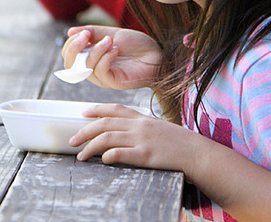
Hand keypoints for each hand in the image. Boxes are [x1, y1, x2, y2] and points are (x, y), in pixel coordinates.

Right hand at [63, 26, 160, 89]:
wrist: (159, 54)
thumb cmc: (137, 45)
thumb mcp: (112, 34)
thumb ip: (92, 33)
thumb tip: (70, 31)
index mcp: (91, 58)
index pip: (69, 56)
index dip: (71, 44)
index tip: (83, 32)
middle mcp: (94, 70)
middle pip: (70, 65)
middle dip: (75, 48)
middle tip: (87, 35)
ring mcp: (104, 78)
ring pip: (86, 67)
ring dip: (96, 50)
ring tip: (110, 40)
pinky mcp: (114, 82)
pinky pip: (101, 73)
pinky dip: (105, 58)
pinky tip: (116, 50)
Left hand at [74, 105, 270, 221]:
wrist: (198, 153)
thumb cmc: (180, 144)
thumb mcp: (161, 129)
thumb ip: (144, 129)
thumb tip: (129, 134)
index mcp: (143, 118)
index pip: (115, 109)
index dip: (97, 109)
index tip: (83, 112)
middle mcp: (140, 126)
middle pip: (105, 123)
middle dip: (85, 131)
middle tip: (72, 140)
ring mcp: (142, 139)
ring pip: (108, 138)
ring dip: (90, 147)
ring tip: (80, 156)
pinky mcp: (146, 155)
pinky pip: (121, 154)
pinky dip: (108, 156)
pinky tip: (102, 161)